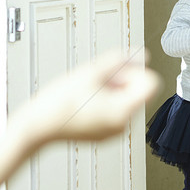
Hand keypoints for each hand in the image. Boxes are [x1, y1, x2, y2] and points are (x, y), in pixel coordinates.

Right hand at [19, 52, 160, 144]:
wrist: (37, 127)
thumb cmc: (58, 102)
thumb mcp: (90, 71)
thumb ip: (120, 60)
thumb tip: (142, 55)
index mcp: (122, 111)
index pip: (151, 84)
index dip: (137, 72)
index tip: (118, 71)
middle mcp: (123, 125)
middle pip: (138, 92)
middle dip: (122, 80)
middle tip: (97, 78)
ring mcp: (114, 132)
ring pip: (126, 100)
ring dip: (112, 89)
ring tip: (88, 89)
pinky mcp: (104, 134)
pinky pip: (115, 112)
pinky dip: (105, 102)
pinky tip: (85, 99)